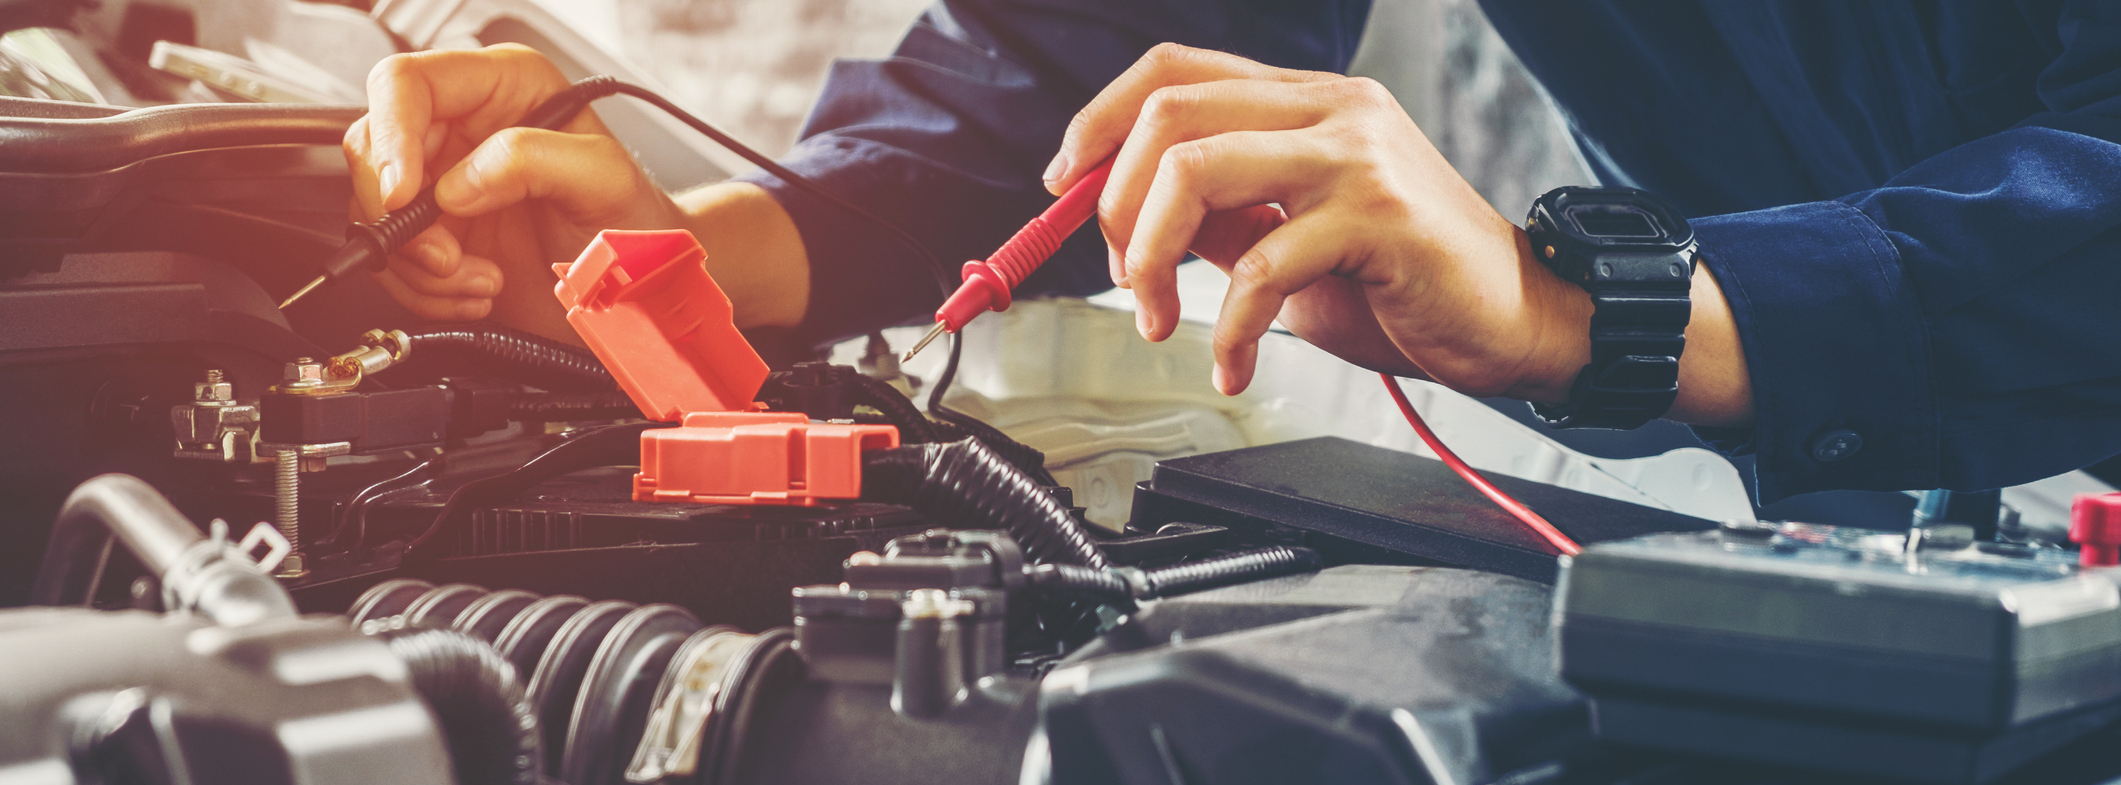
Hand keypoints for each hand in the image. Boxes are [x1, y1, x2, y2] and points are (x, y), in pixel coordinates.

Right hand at [345, 44, 685, 326]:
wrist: (640, 289)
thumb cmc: (634, 222)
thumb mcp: (602, 180)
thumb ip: (534, 160)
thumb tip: (460, 182)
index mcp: (502, 87)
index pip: (406, 83)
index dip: (392, 136)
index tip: (405, 194)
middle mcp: (463, 128)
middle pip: (374, 150)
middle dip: (403, 217)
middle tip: (449, 257)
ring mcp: (444, 183)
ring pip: (375, 212)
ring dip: (421, 265)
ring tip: (482, 280)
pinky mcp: (438, 235)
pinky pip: (394, 261)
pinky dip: (426, 290)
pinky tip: (479, 290)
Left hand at [1045, 44, 1591, 399]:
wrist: (1518, 321)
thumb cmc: (1406, 285)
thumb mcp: (1292, 242)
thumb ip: (1222, 219)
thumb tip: (1128, 224)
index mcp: (1306, 101)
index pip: (1176, 69)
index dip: (1100, 119)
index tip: (1063, 185)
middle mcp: (1331, 109)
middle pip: (1170, 113)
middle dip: (1114, 202)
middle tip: (1119, 275)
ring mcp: (1356, 155)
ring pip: (1197, 171)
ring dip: (1147, 258)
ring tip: (1157, 320)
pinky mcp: (1378, 217)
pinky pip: (1258, 264)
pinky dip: (1225, 327)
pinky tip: (1232, 363)